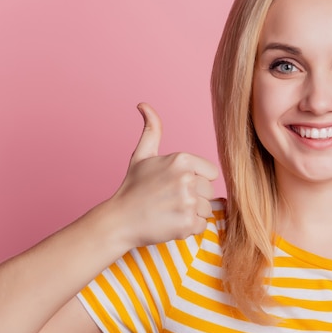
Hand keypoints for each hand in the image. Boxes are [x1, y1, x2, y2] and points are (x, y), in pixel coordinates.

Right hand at [109, 103, 218, 247]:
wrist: (119, 220)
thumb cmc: (133, 187)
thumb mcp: (142, 155)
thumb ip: (152, 129)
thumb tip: (144, 105)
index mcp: (181, 159)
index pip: (212, 173)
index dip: (197, 180)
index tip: (176, 185)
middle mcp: (186, 178)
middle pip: (210, 191)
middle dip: (194, 197)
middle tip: (170, 200)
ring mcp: (187, 202)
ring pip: (207, 209)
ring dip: (192, 213)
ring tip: (170, 211)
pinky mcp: (187, 224)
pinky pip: (201, 225)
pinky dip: (189, 227)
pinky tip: (171, 222)